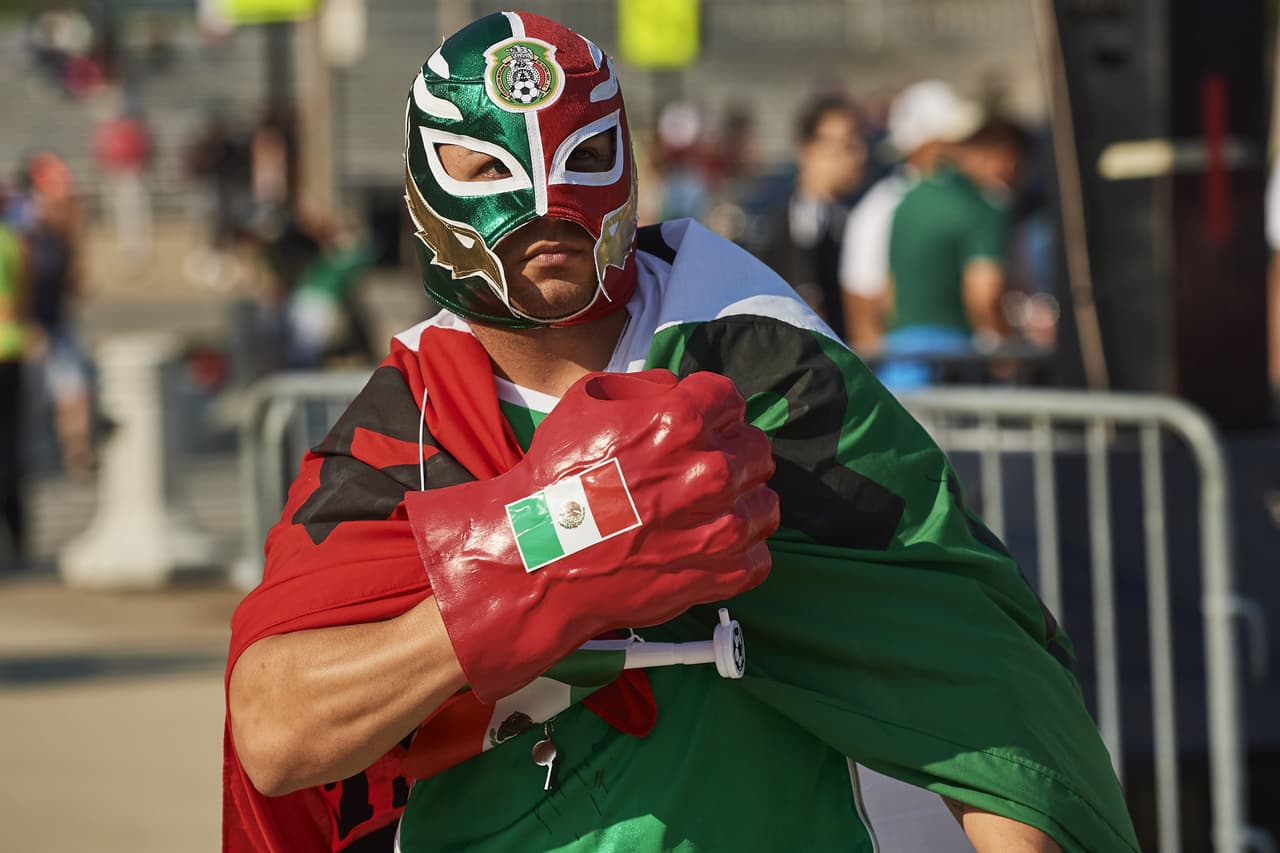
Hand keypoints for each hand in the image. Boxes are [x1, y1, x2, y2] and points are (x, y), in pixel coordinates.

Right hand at [405, 369, 778, 701]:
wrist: (540, 557)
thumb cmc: (558, 478)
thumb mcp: (588, 402)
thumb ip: (646, 387)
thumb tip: (679, 390)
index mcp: (682, 421)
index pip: (731, 399)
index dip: (711, 410)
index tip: (697, 426)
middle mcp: (711, 471)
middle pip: (757, 448)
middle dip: (731, 453)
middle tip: (700, 470)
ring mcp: (721, 527)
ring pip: (766, 502)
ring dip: (741, 503)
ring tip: (706, 511)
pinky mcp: (721, 574)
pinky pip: (760, 557)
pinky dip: (740, 554)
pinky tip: (707, 546)